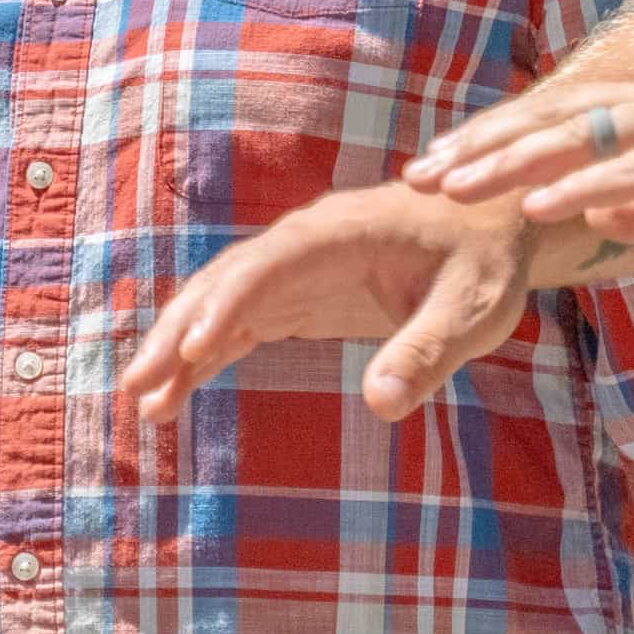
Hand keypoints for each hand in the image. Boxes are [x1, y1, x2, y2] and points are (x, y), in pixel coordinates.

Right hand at [119, 184, 570, 425]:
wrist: (495, 229)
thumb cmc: (487, 263)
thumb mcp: (473, 311)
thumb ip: (428, 351)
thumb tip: (383, 404)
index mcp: (340, 233)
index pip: (268, 266)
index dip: (228, 305)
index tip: (192, 349)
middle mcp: (305, 243)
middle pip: (225, 283)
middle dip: (178, 332)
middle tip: (138, 386)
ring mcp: (295, 268)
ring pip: (220, 304)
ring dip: (179, 349)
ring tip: (143, 403)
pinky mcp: (299, 294)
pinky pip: (238, 323)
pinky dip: (205, 355)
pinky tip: (175, 395)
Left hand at [411, 61, 633, 260]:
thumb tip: (603, 219)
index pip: (574, 119)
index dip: (507, 140)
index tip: (448, 164)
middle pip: (560, 116)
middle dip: (484, 144)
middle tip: (418, 172)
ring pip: (585, 135)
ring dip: (512, 160)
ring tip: (451, 185)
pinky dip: (585, 185)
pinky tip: (538, 204)